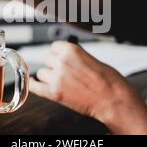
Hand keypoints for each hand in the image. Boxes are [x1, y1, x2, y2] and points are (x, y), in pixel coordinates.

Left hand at [30, 41, 146, 134]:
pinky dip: (34, 85)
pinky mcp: (54, 93)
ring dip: (48, 77)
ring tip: (62, 83)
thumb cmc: (108, 80)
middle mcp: (61, 61)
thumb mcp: (90, 59)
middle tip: (66, 74)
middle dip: (54, 66)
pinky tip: (34, 84)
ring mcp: (56, 77)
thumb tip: (62, 56)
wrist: (113, 99)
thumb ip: (74, 56)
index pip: (54, 47)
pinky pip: (35, 87)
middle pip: (47, 60)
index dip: (58, 54)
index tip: (60, 59)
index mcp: (71, 49)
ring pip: (42, 73)